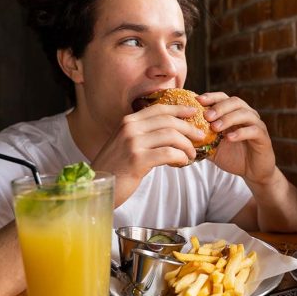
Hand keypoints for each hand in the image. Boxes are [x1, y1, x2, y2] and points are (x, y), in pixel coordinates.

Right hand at [91, 104, 206, 205]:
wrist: (96, 186)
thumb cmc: (116, 167)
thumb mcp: (126, 144)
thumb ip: (144, 135)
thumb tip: (172, 132)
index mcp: (128, 122)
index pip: (159, 109)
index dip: (179, 109)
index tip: (194, 112)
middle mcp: (130, 128)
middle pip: (168, 121)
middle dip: (189, 128)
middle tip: (200, 137)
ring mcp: (133, 143)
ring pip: (171, 136)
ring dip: (187, 145)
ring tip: (192, 154)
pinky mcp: (137, 160)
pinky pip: (168, 153)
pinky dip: (180, 157)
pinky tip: (183, 162)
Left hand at [197, 92, 276, 185]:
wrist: (253, 172)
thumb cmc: (233, 156)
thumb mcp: (213, 147)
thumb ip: (202, 139)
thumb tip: (182, 135)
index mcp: (234, 113)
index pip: (223, 98)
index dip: (211, 97)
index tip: (198, 101)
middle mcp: (247, 115)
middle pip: (235, 102)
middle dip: (219, 107)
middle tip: (206, 116)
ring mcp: (256, 125)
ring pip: (244, 114)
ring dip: (228, 118)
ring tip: (215, 127)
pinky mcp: (263, 137)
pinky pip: (253, 130)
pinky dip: (240, 132)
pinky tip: (229, 138)